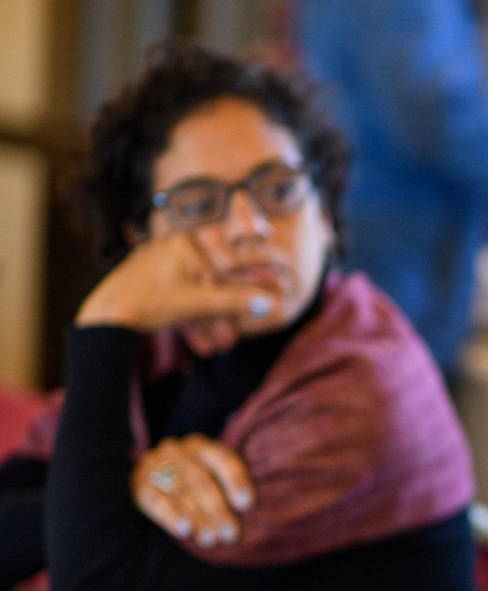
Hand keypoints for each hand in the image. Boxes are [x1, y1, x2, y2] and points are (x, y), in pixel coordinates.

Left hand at [75, 233, 278, 334]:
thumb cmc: (150, 303)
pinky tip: (198, 342)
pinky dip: (191, 319)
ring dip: (209, 322)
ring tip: (217, 347)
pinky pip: (179, 298)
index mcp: (185, 243)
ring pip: (196, 294)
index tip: (279, 284)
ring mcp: (158, 263)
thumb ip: (236, 302)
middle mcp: (171, 247)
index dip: (255, 276)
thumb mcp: (199, 303)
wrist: (105, 317)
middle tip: (237, 334)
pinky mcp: (148, 280)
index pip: (229, 262)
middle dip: (225, 313)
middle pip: (212, 283)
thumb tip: (272, 304)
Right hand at [132, 435, 254, 548]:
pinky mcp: (140, 483)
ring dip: (197, 519)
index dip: (236, 482)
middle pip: (201, 480)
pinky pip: (156, 501)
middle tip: (230, 535)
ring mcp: (156, 465)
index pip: (223, 460)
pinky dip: (171, 517)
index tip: (248, 505)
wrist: (161, 475)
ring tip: (211, 540)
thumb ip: (232, 489)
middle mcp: (179, 451)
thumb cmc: (204, 482)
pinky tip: (185, 532)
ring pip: (179, 492)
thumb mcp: (219, 478)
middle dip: (217, 510)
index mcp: (204, 446)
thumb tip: (249, 511)